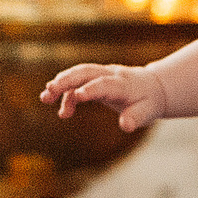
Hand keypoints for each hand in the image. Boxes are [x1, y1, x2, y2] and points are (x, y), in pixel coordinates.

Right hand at [42, 63, 166, 132]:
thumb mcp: (148, 112)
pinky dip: (66, 93)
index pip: (105, 84)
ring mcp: (101, 74)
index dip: (91, 89)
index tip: (77, 97)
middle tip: (49, 92)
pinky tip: (63, 112)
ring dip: (60, 83)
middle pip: (85, 71)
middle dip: (66, 80)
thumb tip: (125, 126)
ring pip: (78, 73)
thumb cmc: (148, 102)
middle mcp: (110, 74)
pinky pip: (77, 81)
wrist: (153, 87)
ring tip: (44, 98)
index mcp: (124, 84)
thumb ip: (136, 118)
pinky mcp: (94, 78)